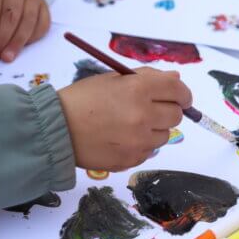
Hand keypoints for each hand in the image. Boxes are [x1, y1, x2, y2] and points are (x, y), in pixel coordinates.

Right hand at [58, 68, 191, 170]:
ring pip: (165, 135)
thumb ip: (147, 78)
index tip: (179, 96)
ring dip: (154, 128)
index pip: (178, 90)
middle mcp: (142, 116)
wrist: (56, 129)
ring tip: (129, 123)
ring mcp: (138, 141)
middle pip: (176, 115)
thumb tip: (176, 79)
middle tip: (150, 107)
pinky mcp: (132, 160)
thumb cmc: (82, 99)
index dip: (182, 93)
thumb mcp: (113, 79)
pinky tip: (121, 137)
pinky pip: (149, 151)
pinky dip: (141, 144)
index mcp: (138, 89)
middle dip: (168, 109)